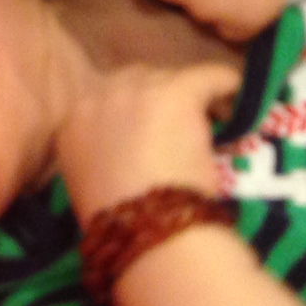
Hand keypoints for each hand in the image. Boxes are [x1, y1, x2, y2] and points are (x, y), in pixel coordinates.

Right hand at [54, 61, 238, 219]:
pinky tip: (235, 95)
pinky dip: (224, 85)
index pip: (103, 101)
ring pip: (170, 79)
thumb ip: (100, 155)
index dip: (130, 117)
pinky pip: (209, 76)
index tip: (149, 135)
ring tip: (207, 124)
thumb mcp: (90, 186)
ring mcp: (137, 89)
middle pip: (135, 81)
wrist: (146, 229)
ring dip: (186, 99)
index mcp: (70, 123)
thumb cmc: (118, 224)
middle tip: (177, 130)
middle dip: (156, 101)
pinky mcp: (177, 89)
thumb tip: (126, 151)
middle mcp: (98, 95)